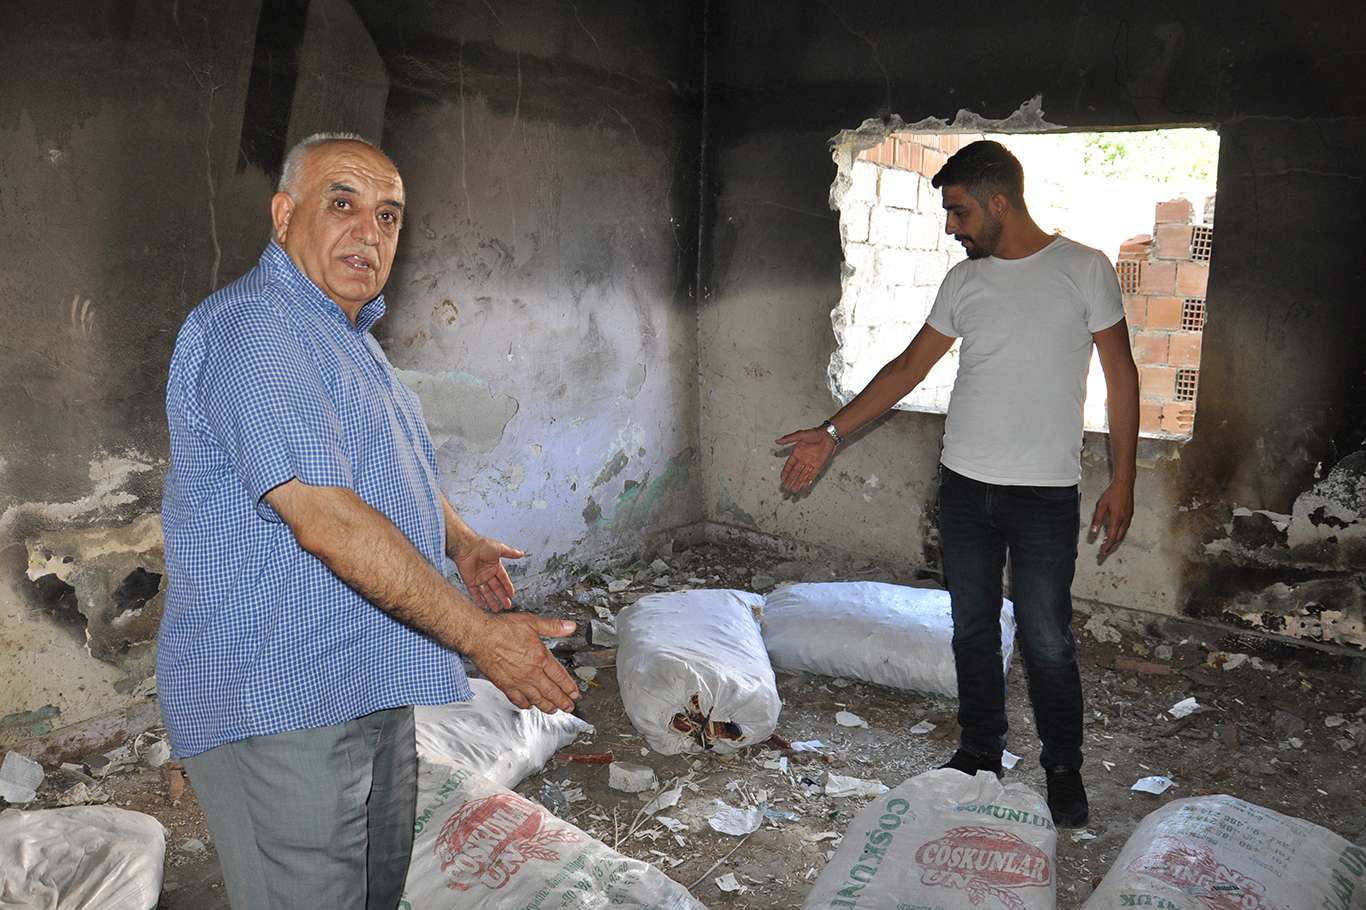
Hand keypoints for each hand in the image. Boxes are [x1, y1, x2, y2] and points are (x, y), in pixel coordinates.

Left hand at [455, 537, 524, 611]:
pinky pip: (475, 593)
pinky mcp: (470, 581)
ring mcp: (478, 578)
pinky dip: (478, 599)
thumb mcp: (500, 549)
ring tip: (496, 609)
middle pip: (496, 588)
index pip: (503, 579)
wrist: (467, 547)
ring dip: (491, 601)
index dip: (508, 587)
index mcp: (495, 566)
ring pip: (487, 592)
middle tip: (507, 605)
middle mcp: (487, 573)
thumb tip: (521, 553)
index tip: (512, 595)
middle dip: (502, 597)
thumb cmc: (482, 545)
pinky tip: (483, 605)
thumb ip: (511, 553)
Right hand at [466, 613, 580, 712]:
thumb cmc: (502, 629)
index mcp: (540, 657)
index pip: (560, 676)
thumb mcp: (532, 622)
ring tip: (553, 710)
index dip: (569, 687)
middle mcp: (531, 672)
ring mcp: (518, 681)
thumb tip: (570, 626)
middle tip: (569, 707)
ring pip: (536, 699)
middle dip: (562, 701)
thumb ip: (553, 626)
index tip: (575, 693)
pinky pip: (517, 699)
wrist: (480, 637)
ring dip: (547, 706)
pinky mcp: (505, 685)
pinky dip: (525, 704)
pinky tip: (529, 706)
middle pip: (551, 692)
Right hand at [776, 427, 836, 492]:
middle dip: (791, 480)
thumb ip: (789, 439)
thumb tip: (777, 441)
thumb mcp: (800, 435)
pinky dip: (809, 480)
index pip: (789, 465)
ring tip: (794, 490)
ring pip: (803, 475)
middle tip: (786, 488)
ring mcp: (811, 463)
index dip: (785, 472)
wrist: (828, 435)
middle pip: (795, 472)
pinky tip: (805, 485)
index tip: (782, 479)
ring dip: (798, 482)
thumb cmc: (814, 433)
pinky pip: (812, 474)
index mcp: (797, 453)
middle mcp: (803, 459)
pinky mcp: (818, 465)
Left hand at [1090, 480, 1133, 558]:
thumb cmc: (1112, 493)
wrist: (1124, 485)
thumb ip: (1097, 520)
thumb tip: (1094, 532)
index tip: (1102, 552)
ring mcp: (1128, 518)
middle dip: (1111, 547)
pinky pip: (1125, 529)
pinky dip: (1119, 534)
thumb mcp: (1101, 506)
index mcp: (1116, 519)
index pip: (1111, 538)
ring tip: (1107, 545)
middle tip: (1103, 552)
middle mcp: (1124, 521)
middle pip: (1118, 539)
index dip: (1107, 546)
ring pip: (1122, 534)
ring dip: (1115, 541)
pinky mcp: (1130, 515)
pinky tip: (1114, 533)